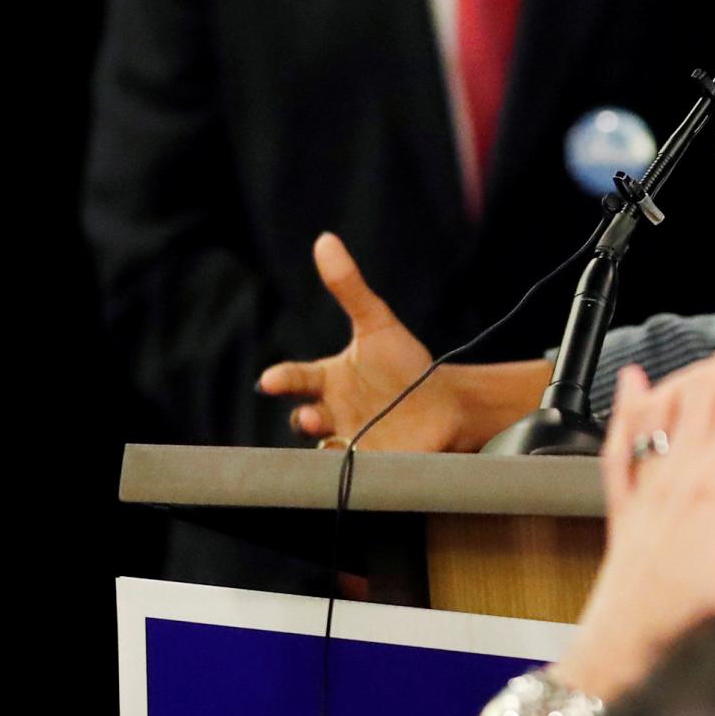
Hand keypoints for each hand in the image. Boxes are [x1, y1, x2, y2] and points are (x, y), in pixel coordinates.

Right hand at [256, 232, 458, 451]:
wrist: (445, 404)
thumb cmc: (405, 365)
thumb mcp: (378, 324)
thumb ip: (350, 287)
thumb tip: (325, 240)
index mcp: (327, 381)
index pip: (295, 379)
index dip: (281, 380)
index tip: (270, 380)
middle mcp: (331, 413)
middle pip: (304, 419)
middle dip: (304, 418)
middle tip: (311, 416)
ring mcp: (348, 442)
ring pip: (324, 450)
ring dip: (326, 448)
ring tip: (338, 440)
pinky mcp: (371, 467)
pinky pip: (353, 475)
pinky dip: (353, 473)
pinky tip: (362, 466)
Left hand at [554, 350, 714, 700]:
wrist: (623, 657)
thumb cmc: (690, 629)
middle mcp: (681, 473)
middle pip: (712, 386)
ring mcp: (649, 484)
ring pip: (669, 400)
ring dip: (701, 374)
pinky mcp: (627, 504)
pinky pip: (623, 437)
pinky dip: (632, 404)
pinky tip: (636, 386)